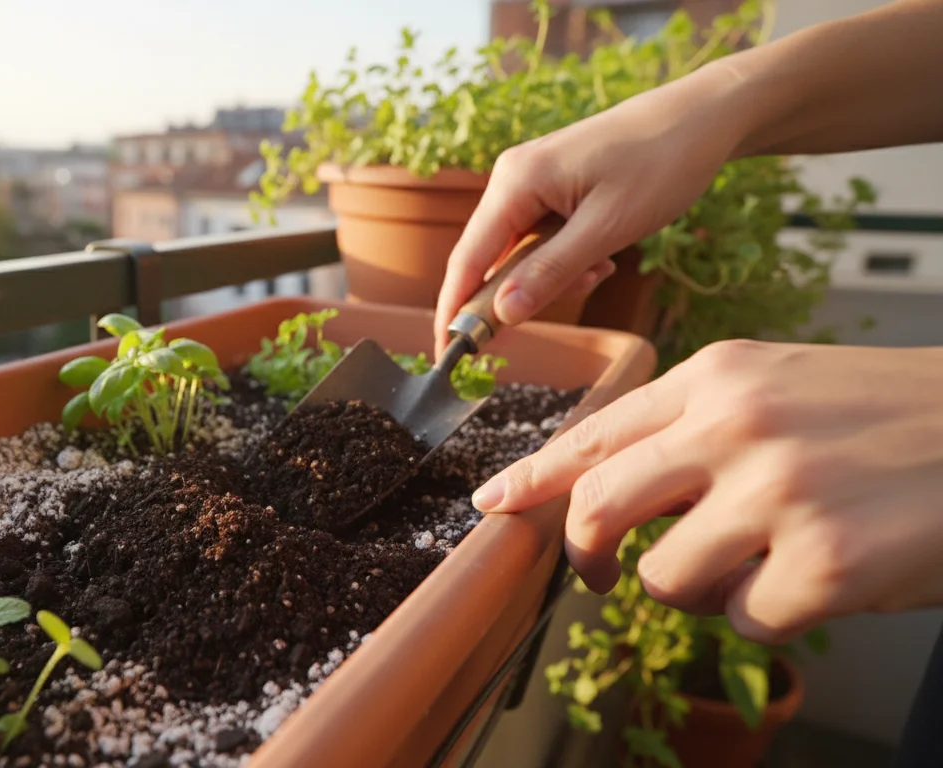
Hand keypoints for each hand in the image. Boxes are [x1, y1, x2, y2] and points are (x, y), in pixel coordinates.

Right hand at [431, 65, 747, 357]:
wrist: (704, 116)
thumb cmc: (661, 163)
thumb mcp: (607, 228)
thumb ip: (550, 273)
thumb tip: (502, 315)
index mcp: (515, 182)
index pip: (467, 261)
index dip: (455, 312)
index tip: (449, 356)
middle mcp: (511, 179)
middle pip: (489, 259)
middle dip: (521, 293)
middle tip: (569, 298)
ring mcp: (530, 181)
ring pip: (519, 253)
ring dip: (552, 277)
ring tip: (602, 268)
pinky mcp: (551, 186)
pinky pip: (540, 239)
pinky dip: (565, 259)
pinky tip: (603, 256)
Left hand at [472, 339, 942, 644]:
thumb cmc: (887, 416)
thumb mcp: (779, 385)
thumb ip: (690, 427)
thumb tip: (607, 493)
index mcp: (718, 377)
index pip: (595, 433)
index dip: (534, 476)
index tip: (494, 504)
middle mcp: (735, 427)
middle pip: (598, 509)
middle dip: (586, 553)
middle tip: (599, 572)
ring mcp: (778, 495)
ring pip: (665, 578)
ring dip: (702, 586)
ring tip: (765, 560)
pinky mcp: (824, 564)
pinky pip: (744, 619)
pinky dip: (771, 612)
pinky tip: (819, 577)